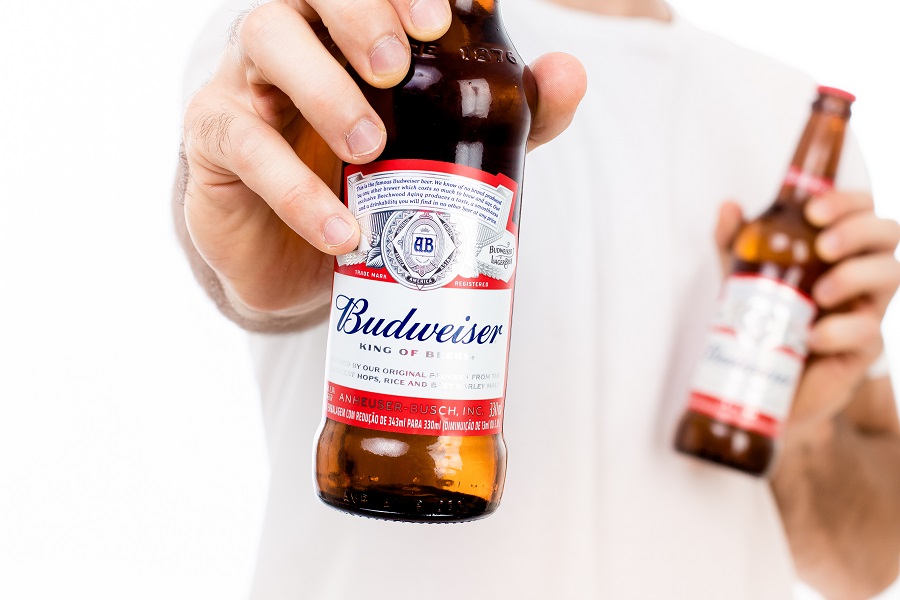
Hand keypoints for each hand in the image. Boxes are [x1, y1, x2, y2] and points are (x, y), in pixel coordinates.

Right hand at [181, 0, 586, 317]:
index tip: (444, 14)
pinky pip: (245, 148)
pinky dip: (295, 190)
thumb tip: (570, 74)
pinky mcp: (215, 142)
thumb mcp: (443, 148)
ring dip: (323, 88)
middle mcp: (295, 39)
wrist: (295, 256)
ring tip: (370, 146)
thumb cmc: (367, 183)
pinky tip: (341, 230)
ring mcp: (246, 83)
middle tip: (399, 64)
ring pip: (266, 41)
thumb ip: (506, 113)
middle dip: (359, 14)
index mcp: (348, 30)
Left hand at [714, 193, 899, 438]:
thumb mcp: (741, 274)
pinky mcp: (863, 349)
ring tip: (819, 294)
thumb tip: (728, 206)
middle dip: (859, 232)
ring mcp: (866, 309)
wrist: (763, 380)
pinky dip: (841, 331)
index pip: (862, 209)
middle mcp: (861, 273)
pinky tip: (813, 335)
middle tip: (823, 247)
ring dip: (856, 276)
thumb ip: (735, 242)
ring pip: (892, 275)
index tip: (812, 211)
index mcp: (839, 248)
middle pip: (888, 234)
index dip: (847, 202)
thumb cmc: (763, 316)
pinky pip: (869, 332)